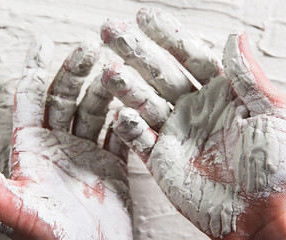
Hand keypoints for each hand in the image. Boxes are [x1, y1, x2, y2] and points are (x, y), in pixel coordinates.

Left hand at [0, 36, 131, 238]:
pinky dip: (126, 119)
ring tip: (115, 72)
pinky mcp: (113, 163)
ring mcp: (87, 152)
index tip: (44, 44)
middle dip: (75, 72)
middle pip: (65, 97)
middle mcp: (59, 144)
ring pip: (95, 110)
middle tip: (90, 49)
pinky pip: (120, 134)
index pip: (30, 99)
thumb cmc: (47, 237)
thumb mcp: (6, 204)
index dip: (35, 70)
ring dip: (104, 90)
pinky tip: (131, 106)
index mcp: (32, 148)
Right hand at [101, 8, 285, 239]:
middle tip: (111, 31)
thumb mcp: (271, 113)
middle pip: (159, 72)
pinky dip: (128, 126)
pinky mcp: (160, 157)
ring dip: (126, 87)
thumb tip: (235, 37)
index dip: (167, 35)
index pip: (189, 55)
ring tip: (110, 72)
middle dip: (135, 51)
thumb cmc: (273, 165)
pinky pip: (138, 137)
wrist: (260, 214)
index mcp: (221, 92)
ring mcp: (174, 131)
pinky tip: (120, 113)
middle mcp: (193, 107)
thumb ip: (248, 77)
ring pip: (144, 101)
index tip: (144, 16)